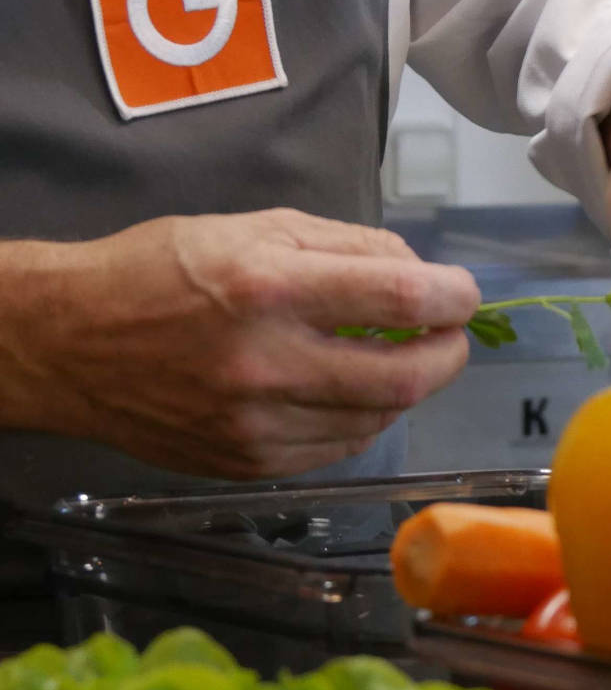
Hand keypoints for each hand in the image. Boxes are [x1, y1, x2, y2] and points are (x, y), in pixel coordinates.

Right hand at [0, 209, 480, 480]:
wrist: (67, 342)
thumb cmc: (163, 269)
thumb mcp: (257, 227)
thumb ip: (350, 247)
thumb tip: (423, 275)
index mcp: (269, 288)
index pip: (403, 298)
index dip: (455, 296)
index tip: (464, 293)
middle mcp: (266, 363)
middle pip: (407, 375)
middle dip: (449, 354)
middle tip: (449, 335)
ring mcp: (255, 423)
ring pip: (379, 417)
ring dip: (406, 387)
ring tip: (394, 356)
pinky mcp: (246, 462)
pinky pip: (338, 446)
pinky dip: (363, 416)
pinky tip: (350, 389)